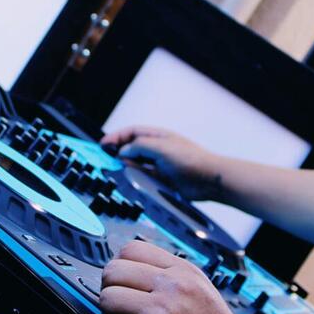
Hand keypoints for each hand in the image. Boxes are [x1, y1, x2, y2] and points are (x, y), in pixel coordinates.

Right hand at [100, 126, 223, 200]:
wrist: (209, 180)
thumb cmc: (191, 160)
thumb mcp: (161, 148)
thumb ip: (139, 147)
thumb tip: (123, 151)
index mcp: (157, 136)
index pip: (131, 132)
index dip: (116, 137)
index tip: (103, 145)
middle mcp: (157, 149)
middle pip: (131, 148)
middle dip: (117, 152)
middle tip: (106, 159)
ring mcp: (159, 164)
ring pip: (135, 163)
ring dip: (125, 166)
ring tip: (116, 170)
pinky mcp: (162, 179)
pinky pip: (143, 177)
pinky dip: (134, 178)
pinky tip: (130, 180)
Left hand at [100, 240, 247, 313]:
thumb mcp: (201, 289)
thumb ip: (170, 274)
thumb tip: (133, 268)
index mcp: (183, 272)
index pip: (131, 250)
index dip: (122, 265)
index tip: (125, 280)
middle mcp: (171, 288)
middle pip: (113, 271)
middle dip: (112, 287)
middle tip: (122, 303)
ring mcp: (158, 313)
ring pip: (107, 298)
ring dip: (112, 313)